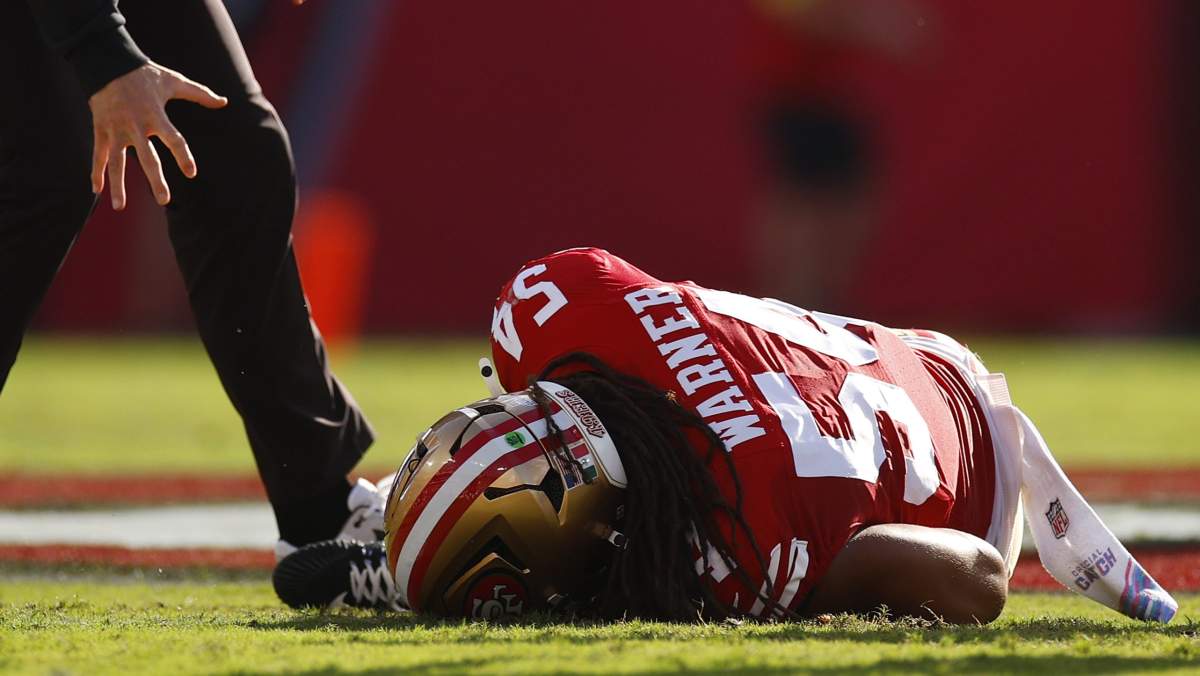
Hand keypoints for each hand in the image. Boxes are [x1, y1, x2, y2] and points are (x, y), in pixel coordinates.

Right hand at [89, 62, 227, 209]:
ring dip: (118, 185)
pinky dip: (96, 172)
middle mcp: (136, 126)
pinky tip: (96, 191)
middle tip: (164, 200)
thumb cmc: (145, 74)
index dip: (183, 156)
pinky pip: (98, 154)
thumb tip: (224, 101)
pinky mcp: (101, 130)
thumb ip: (199, 94)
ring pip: (116, 162)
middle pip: (147, 158)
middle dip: (155, 180)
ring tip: (119, 207)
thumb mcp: (174, 81)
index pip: (174, 140)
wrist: (107, 62)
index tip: (191, 172)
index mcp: (156, 116)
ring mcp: (116, 130)